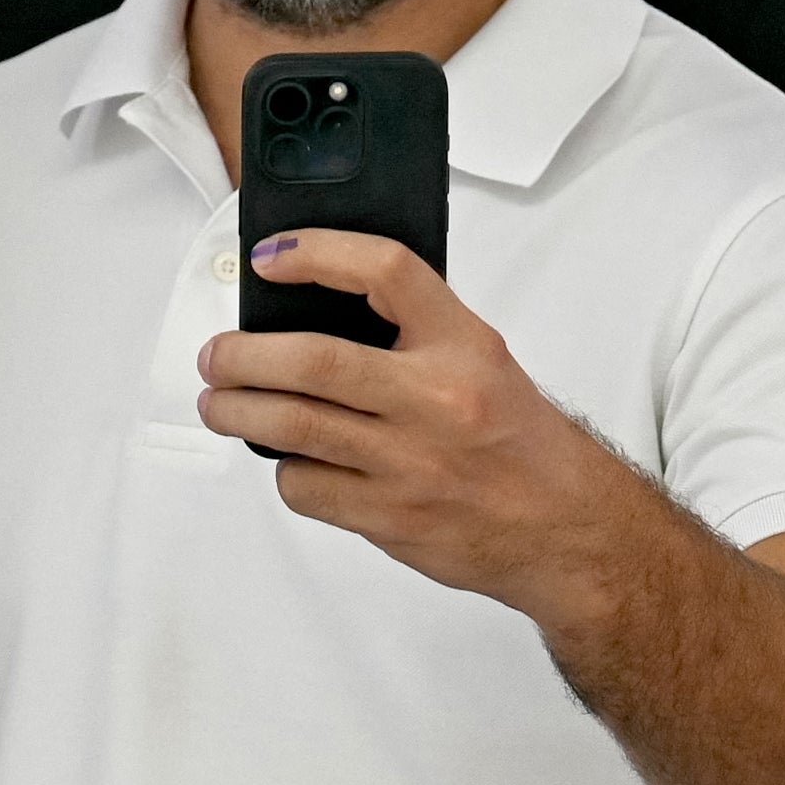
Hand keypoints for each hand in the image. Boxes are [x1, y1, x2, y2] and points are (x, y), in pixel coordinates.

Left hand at [197, 227, 644, 628]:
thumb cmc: (520, 441)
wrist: (568, 530)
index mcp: (464, 346)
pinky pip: (307, 487)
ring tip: (219, 403)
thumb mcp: (481, 362)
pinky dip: (286, 471)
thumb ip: (411, 334)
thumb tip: (311, 310)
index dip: (318, 253)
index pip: (386, 272)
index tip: (272, 256)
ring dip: (238, 412)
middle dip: (243, 357)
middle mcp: (437, 400)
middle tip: (216, 356)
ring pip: (294, 428)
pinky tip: (293, 462)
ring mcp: (411, 464)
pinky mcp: (390, 517)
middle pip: (313, 363)